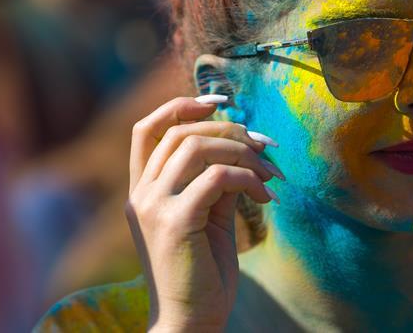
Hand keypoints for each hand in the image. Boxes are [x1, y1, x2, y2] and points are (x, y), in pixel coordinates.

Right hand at [126, 96, 282, 331]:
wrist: (190, 320)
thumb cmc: (203, 271)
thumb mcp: (209, 216)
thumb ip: (217, 181)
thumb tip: (246, 146)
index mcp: (143, 190)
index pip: (146, 129)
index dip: (180, 106)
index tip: (220, 102)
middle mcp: (141, 194)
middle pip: (183, 133)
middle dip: (231, 132)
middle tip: (267, 148)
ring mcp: (154, 206)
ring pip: (199, 147)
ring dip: (245, 154)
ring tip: (271, 177)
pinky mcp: (176, 221)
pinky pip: (219, 177)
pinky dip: (249, 179)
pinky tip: (267, 198)